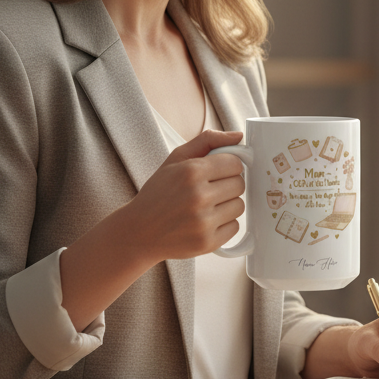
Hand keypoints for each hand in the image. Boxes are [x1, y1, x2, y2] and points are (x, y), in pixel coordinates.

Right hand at [126, 129, 245, 262]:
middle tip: (209, 190)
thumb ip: (207, 141)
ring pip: (239, 206)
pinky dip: (224, 225)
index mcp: (191, 172)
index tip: (217, 172)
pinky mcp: (208, 242)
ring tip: (206, 206)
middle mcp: (198, 196)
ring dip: (227, 205)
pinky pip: (235, 227)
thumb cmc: (158, 193)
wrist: (139, 232)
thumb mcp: (175, 159)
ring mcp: (203, 222)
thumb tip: (238, 136)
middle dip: (227, 185)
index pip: (235, 163)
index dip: (227, 167)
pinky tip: (205, 221)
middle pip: (239, 184)